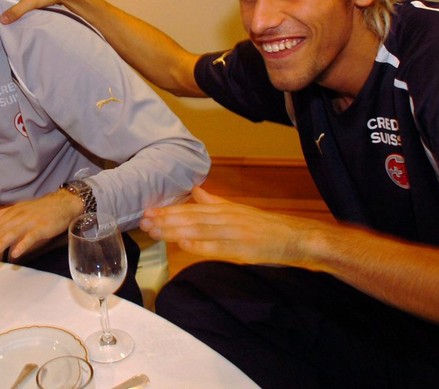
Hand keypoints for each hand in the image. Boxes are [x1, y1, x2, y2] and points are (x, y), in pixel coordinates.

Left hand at [0, 189, 82, 258]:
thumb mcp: (15, 209)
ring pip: (13, 232)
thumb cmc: (38, 209)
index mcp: (12, 212)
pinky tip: (15, 253)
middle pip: (1, 228)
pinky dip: (22, 245)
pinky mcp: (42, 227)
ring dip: (2, 243)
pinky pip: (31, 237)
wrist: (62, 203)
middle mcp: (19, 215)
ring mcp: (31, 221)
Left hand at [139, 185, 314, 264]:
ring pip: (199, 230)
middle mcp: (226, 218)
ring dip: (175, 231)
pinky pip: (218, 247)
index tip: (148, 211)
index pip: (191, 209)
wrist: (295, 237)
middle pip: (191, 218)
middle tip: (143, 221)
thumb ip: (215, 202)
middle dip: (165, 219)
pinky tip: (183, 245)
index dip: (168, 210)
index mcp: (224, 209)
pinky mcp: (243, 249)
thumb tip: (196, 190)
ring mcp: (234, 233)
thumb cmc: (265, 227)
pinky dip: (200, 245)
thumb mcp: (239, 210)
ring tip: (155, 231)